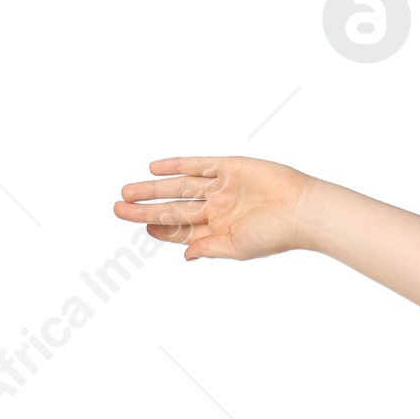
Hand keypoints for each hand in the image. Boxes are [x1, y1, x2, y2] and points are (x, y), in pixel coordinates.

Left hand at [113, 155, 312, 262]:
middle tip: (119, 208)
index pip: (181, 230)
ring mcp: (222, 186)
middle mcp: (217, 208)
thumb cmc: (274, 235)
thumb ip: (210, 248)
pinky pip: (198, 164)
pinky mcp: (229, 166)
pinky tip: (154, 168)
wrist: (300, 209)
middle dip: (147, 209)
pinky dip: (176, 165)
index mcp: (219, 230)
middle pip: (174, 207)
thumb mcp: (238, 247)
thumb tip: (184, 254)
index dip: (160, 229)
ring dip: (154, 189)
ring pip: (179, 186)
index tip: (141, 228)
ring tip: (128, 191)